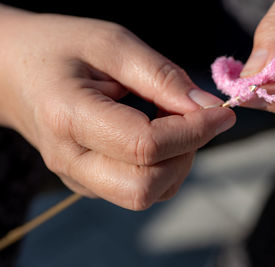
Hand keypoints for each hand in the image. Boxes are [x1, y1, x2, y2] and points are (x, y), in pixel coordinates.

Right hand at [0, 6, 235, 209]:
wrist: (15, 72)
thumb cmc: (61, 49)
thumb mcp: (111, 44)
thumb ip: (161, 77)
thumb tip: (207, 108)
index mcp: (68, 118)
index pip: (145, 146)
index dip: (193, 132)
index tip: (222, 113)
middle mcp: (70, 160)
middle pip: (146, 186)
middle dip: (185, 154)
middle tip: (190, 116)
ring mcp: (77, 178)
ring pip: (147, 194)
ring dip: (176, 162)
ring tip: (170, 121)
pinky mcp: (89, 183)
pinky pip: (139, 189)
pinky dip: (163, 167)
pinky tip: (156, 134)